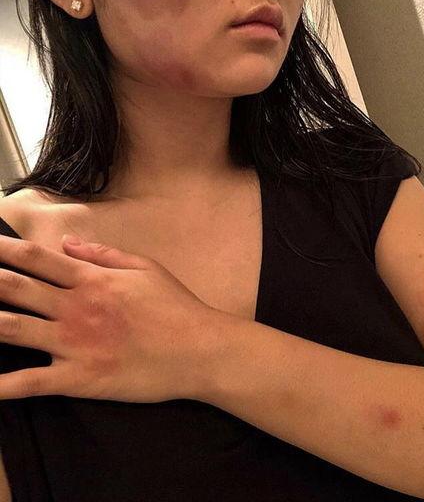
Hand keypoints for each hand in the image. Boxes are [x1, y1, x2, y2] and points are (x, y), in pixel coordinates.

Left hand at [0, 234, 221, 402]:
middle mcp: (75, 307)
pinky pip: (31, 382)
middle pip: (15, 289)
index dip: (2, 250)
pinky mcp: (79, 378)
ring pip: (13, 329)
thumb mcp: (144, 268)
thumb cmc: (175, 307)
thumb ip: (103, 255)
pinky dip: (2, 385)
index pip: (36, 258)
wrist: (198, 349)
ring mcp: (74, 343)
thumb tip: (69, 243)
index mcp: (90, 280)